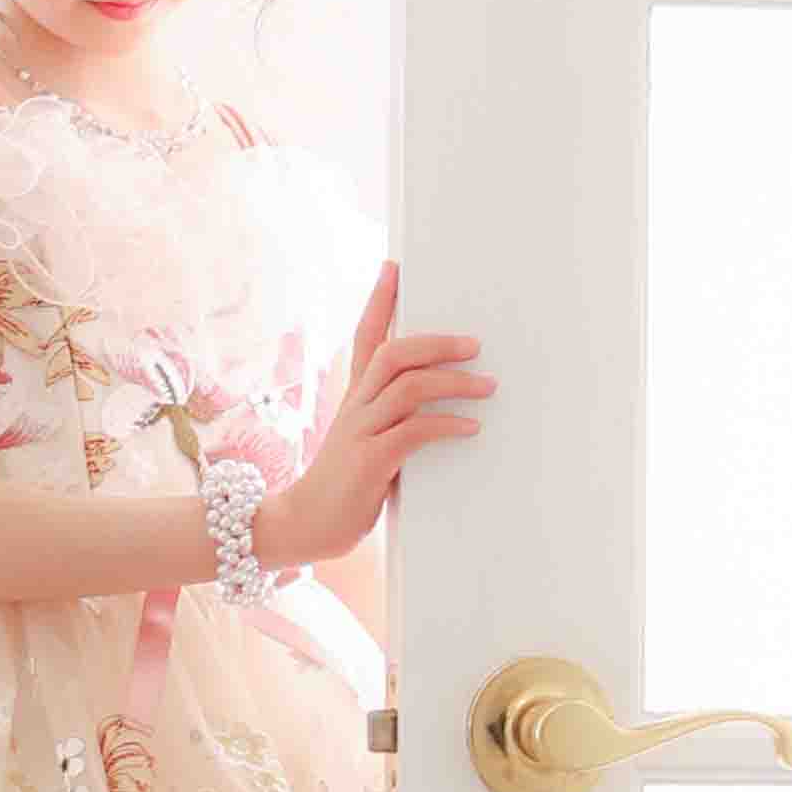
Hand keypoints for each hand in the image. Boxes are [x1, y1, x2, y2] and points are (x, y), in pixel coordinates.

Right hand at [258, 262, 495, 569]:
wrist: (304, 524)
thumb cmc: (344, 486)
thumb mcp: (368, 443)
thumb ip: (396, 422)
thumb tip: (445, 409)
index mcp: (355, 397)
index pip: (364, 336)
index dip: (379, 300)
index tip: (395, 267)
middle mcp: (355, 406)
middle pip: (393, 352)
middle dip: (436, 342)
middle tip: (475, 343)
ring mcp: (359, 431)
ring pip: (407, 386)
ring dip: (452, 382)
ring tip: (486, 386)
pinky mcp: (369, 461)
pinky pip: (413, 431)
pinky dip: (445, 425)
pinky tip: (470, 427)